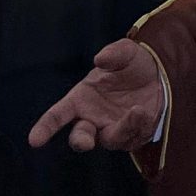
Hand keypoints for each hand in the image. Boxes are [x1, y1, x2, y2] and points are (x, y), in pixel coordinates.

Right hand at [29, 38, 164, 152]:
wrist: (161, 75)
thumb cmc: (133, 65)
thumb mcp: (127, 53)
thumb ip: (114, 53)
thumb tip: (100, 58)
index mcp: (81, 99)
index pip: (58, 115)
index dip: (45, 128)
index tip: (34, 140)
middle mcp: (92, 118)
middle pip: (79, 136)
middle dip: (80, 141)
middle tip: (85, 143)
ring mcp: (110, 129)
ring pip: (109, 139)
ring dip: (122, 128)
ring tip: (137, 110)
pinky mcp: (131, 136)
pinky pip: (132, 138)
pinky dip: (139, 127)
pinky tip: (146, 112)